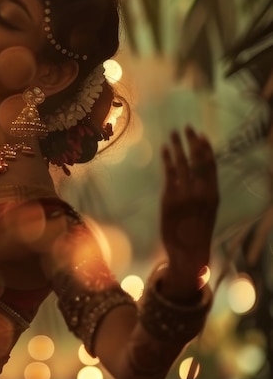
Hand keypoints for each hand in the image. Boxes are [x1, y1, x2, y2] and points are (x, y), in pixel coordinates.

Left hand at [159, 127, 218, 292]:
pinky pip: (169, 175)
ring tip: (173, 134)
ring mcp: (185, 196)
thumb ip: (203, 190)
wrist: (188, 251)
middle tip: (186, 127)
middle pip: (197, 161)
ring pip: (182, 165)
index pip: (210, 165)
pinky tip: (164, 150)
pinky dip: (167, 160)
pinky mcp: (170, 200)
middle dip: (191, 142)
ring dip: (177, 146)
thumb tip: (197, 171)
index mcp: (213, 194)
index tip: (201, 135)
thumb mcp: (207, 209)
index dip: (206, 149)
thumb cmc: (197, 229)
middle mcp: (201, 193)